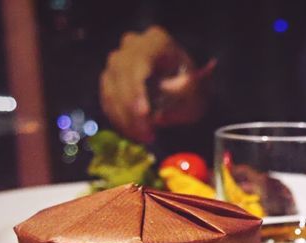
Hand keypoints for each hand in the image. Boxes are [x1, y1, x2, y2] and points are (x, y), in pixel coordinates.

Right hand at [99, 26, 215, 142]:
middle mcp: (132, 46)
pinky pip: (107, 98)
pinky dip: (118, 117)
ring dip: (124, 117)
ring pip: (110, 87)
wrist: (186, 83)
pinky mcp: (110, 77)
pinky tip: (133, 133)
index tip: (144, 114)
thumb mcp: (197, 90)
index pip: (138, 62)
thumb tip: (158, 114)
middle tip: (146, 135)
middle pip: (120, 74)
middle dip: (131, 108)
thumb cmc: (194, 85)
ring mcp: (118, 60)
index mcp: (156, 41)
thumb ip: (180, 98)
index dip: (137, 89)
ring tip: (144, 138)